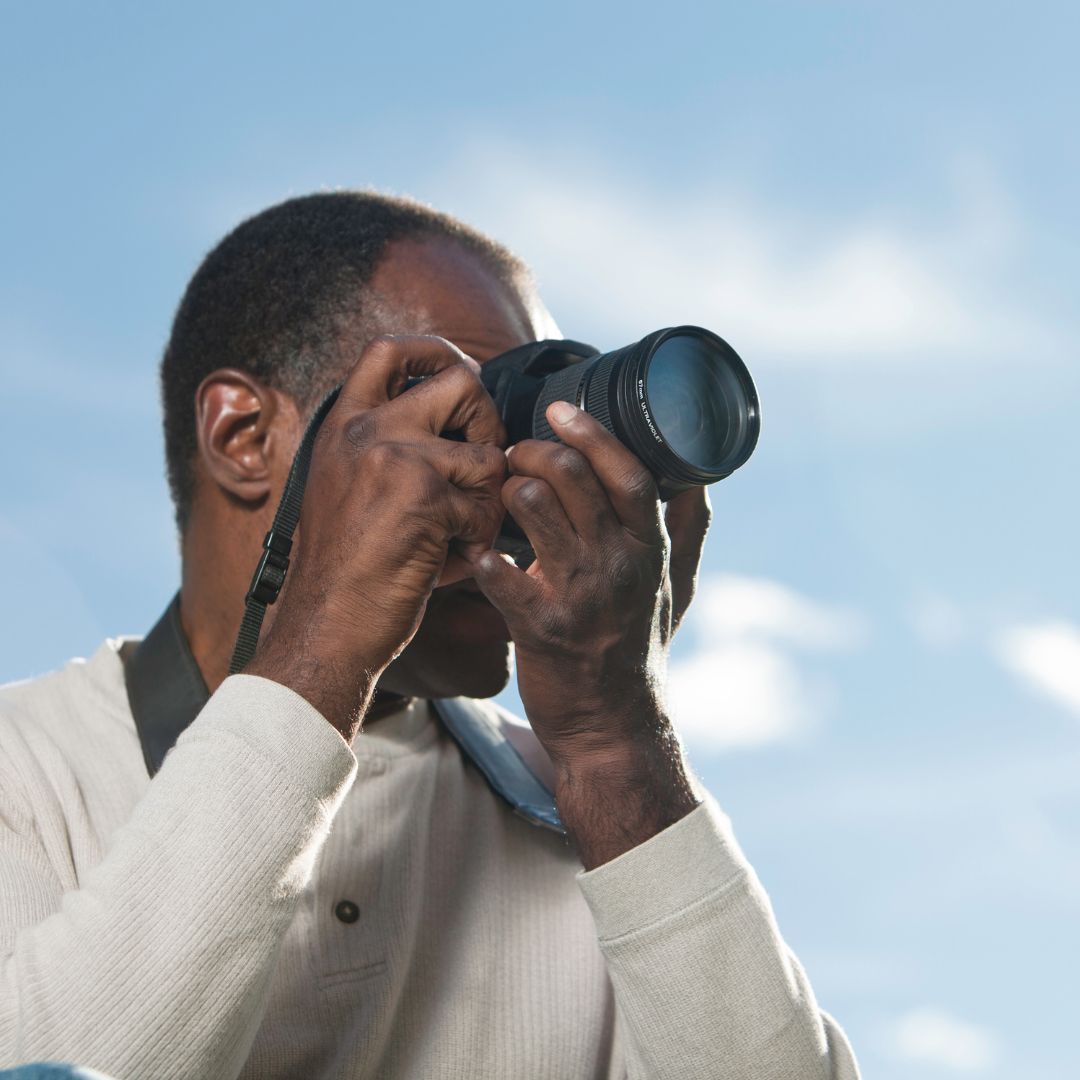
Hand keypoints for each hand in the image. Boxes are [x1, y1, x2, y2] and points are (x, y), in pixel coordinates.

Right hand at [246, 335, 506, 737]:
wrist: (326, 623)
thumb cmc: (343, 567)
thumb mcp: (345, 485)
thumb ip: (384, 445)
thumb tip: (452, 420)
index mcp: (344, 424)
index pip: (389, 350)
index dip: (436, 353)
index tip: (461, 374)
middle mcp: (366, 430)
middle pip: (462, 382)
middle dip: (488, 422)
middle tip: (481, 468)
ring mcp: (396, 458)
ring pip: (489, 454)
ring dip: (488, 500)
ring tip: (458, 535)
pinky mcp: (427, 497)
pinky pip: (488, 507)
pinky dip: (478, 541)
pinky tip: (448, 562)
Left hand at [469, 401, 710, 865]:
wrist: (614, 727)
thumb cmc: (639, 650)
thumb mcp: (678, 591)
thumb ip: (689, 533)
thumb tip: (700, 480)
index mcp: (651, 551)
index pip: (629, 474)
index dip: (594, 434)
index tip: (562, 408)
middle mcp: (620, 566)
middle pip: (576, 478)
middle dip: (538, 450)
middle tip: (515, 449)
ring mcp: (581, 597)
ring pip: (537, 510)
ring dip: (510, 489)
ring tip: (498, 490)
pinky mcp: (540, 628)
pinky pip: (500, 574)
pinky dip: (482, 555)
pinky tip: (476, 549)